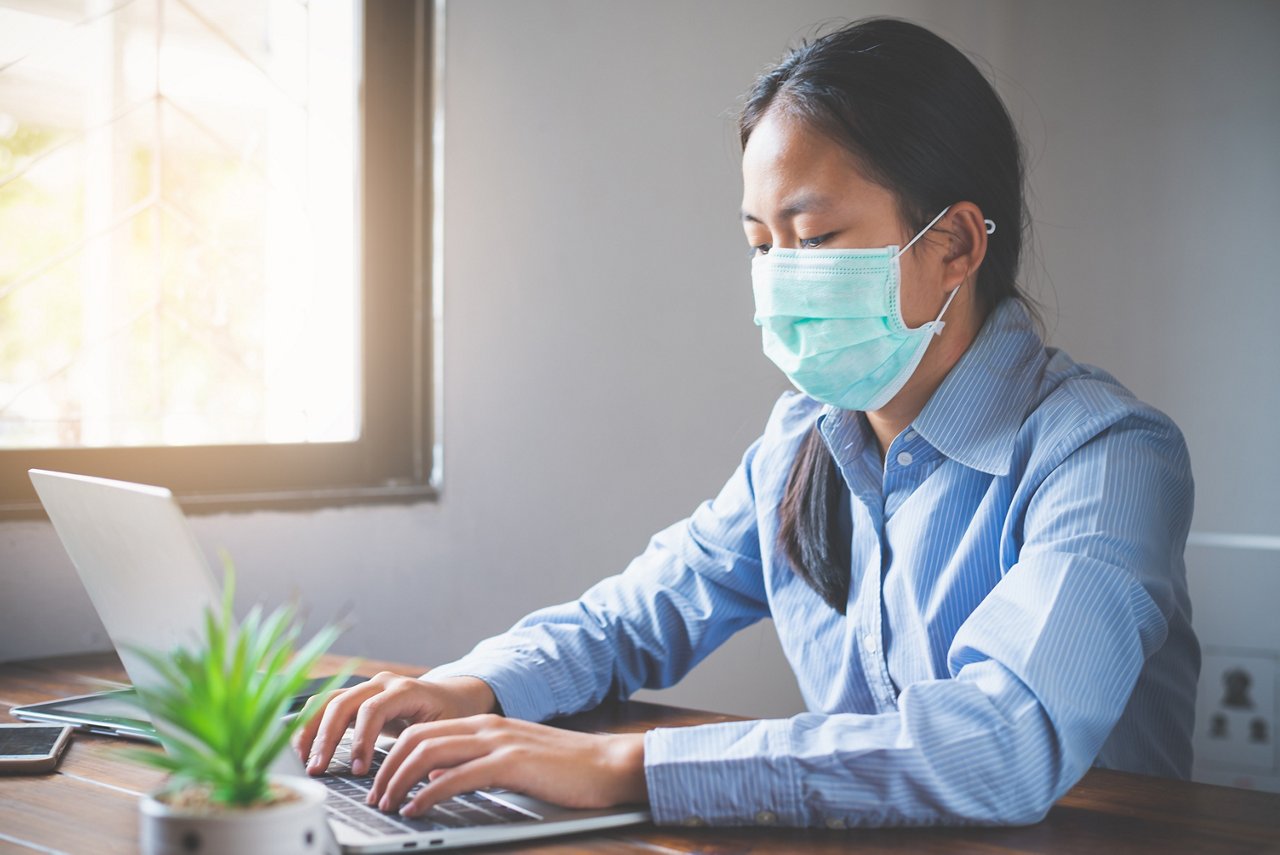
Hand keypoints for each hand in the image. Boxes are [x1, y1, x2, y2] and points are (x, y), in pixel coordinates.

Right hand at [293, 671, 496, 776]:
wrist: (453, 695)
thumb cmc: (451, 714)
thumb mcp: (446, 729)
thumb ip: (428, 746)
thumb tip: (419, 776)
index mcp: (406, 689)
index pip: (373, 710)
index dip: (361, 739)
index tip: (358, 770)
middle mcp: (382, 683)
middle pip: (343, 702)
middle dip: (327, 737)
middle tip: (319, 768)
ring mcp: (367, 687)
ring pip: (328, 701)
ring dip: (312, 730)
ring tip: (304, 761)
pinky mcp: (357, 698)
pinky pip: (327, 705)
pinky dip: (312, 724)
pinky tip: (303, 748)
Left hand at [364, 715, 647, 817]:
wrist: (609, 764)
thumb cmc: (566, 769)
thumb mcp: (515, 759)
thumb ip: (479, 762)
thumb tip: (440, 779)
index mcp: (486, 724)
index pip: (424, 731)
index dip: (395, 756)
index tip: (382, 783)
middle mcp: (487, 727)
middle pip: (418, 738)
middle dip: (388, 769)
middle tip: (375, 797)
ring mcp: (498, 742)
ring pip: (430, 753)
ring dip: (400, 780)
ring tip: (388, 805)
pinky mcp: (510, 763)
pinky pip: (457, 777)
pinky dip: (429, 794)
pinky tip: (416, 809)